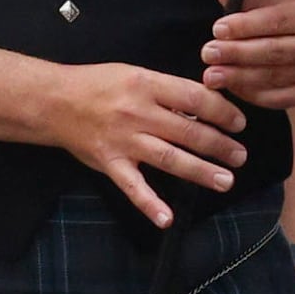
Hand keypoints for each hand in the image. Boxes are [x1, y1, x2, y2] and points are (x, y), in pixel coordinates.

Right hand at [42, 61, 247, 226]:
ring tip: (225, 180)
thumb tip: (204, 105)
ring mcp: (124, 140)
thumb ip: (166, 90)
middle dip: (220, 145)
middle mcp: (138, 113)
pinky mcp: (110, 163)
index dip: (222, 111)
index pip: (195, 99)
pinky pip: (133, 187)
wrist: (54, 101)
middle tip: (240, 156)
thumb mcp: (135, 74)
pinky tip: (167, 219)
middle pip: (188, 132)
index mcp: (147, 85)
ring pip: (170, 159)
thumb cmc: (97, 84)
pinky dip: (149, 204)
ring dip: (201, 171)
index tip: (238, 123)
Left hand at [200, 0, 294, 110]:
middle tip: (208, 55)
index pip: (277, 22)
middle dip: (237, 55)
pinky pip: (282, 97)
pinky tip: (235, 88)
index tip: (218, 30)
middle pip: (274, 52)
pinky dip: (255, 94)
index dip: (245, 27)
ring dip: (240, 78)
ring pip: (276, 77)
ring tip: (213, 75)